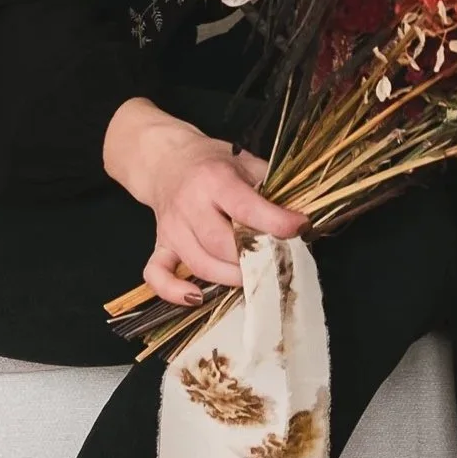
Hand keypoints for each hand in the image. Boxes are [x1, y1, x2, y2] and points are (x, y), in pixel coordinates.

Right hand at [102, 97, 297, 302]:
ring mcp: (172, 228)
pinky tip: (196, 297)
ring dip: (230, 278)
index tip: (299, 228)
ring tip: (254, 277)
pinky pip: (157, 274)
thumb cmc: (211, 162)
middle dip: (254, 258)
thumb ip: (270, 187)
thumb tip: (299, 217)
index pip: (245, 207)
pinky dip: (173, 291)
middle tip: (278, 260)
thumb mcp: (244, 162)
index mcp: (214, 179)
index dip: (274, 223)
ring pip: (200, 264)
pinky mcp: (160, 244)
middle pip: (221, 244)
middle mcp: (189, 205)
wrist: (165, 160)